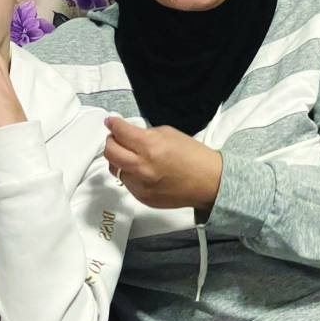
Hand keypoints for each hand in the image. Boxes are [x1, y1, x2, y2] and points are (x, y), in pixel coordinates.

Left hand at [103, 116, 221, 209]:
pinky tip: (141, 170)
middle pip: (110, 152)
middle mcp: (142, 167)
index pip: (120, 132)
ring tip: (130, 155)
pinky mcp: (142, 198)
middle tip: (116, 138)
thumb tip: (128, 133)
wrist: (209, 182)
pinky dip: (130, 174)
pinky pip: (127, 183)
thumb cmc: (193, 156)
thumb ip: (145, 133)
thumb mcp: (169, 133)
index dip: (113, 124)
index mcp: (150, 146)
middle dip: (110, 141)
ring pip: (115, 169)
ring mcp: (141, 185)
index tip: (111, 122)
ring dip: (119, 159)